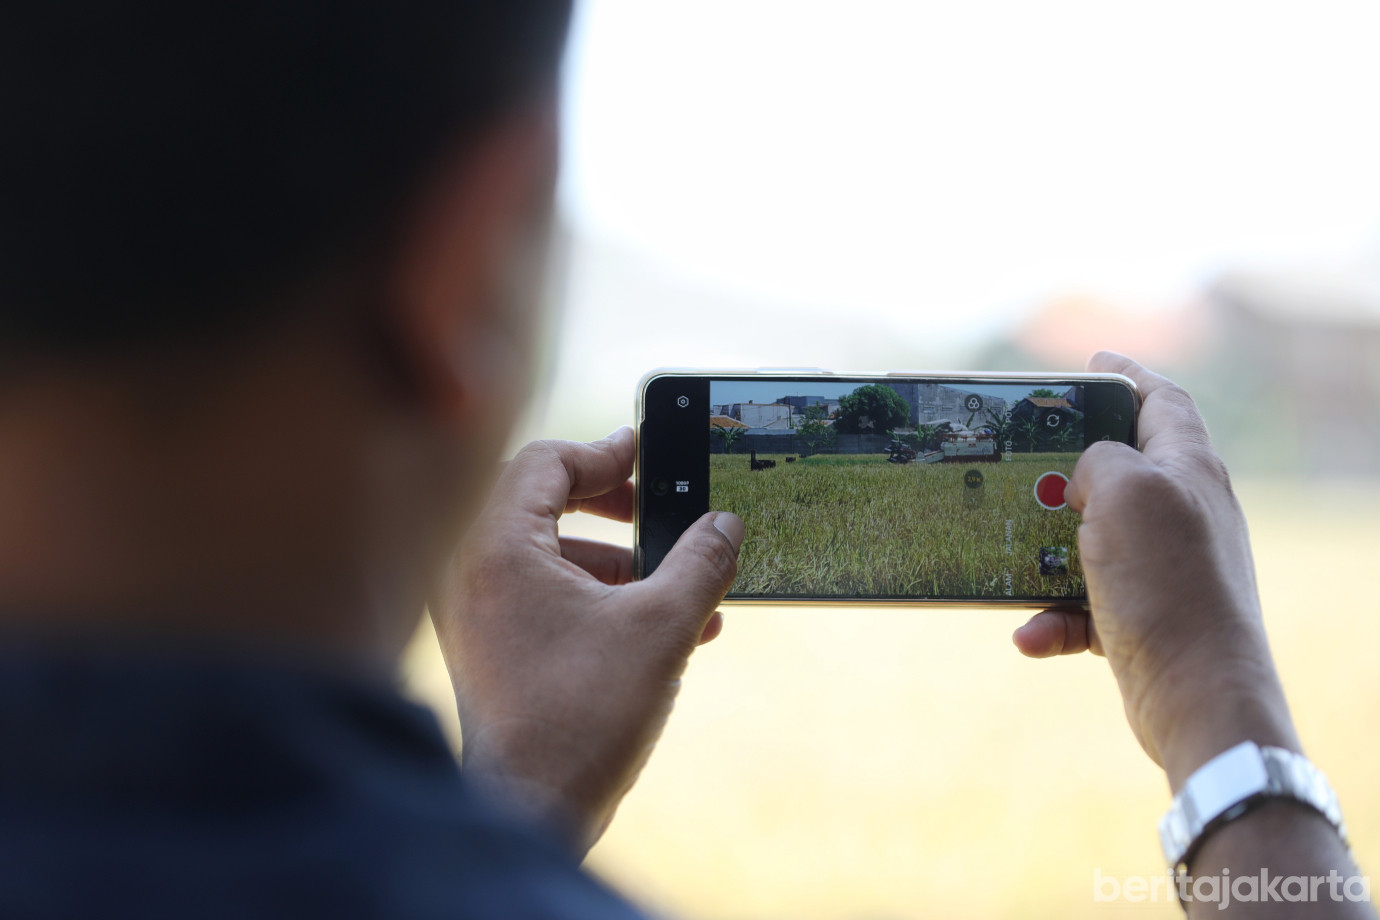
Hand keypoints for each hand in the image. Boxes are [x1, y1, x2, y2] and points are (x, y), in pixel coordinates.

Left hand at [430, 427, 742, 855]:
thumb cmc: (583, 716)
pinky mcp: (487, 646)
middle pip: (539, 500)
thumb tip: (726, 524)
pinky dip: (594, 596)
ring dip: (615, 559)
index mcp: (496, 548)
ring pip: (545, 552)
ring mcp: (474, 612)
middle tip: (655, 509)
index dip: (605, 453)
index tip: (649, 452)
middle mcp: (469, 571)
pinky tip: (662, 627)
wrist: (533, 810)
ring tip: (679, 585)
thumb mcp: (661, 626)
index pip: (544, 461)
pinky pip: (539, 595)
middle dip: (611, 506)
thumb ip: (700, 562)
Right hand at [1012, 353, 1297, 788]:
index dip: (1127, 374)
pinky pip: (1082, 606)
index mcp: (1189, 468)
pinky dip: (1053, 617)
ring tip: (1009, 555)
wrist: (1197, 694)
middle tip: (1019, 460)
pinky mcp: (1142, 618)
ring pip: (1089, 540)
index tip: (1091, 363)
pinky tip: (1030, 634)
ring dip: (1043, 551)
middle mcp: (1182, 513)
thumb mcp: (1125, 492)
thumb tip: (1087, 477)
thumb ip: (1101, 460)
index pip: (1162, 401)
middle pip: (1119, 470)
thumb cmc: (1167, 582)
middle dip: (1065, 468)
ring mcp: (1163, 568)